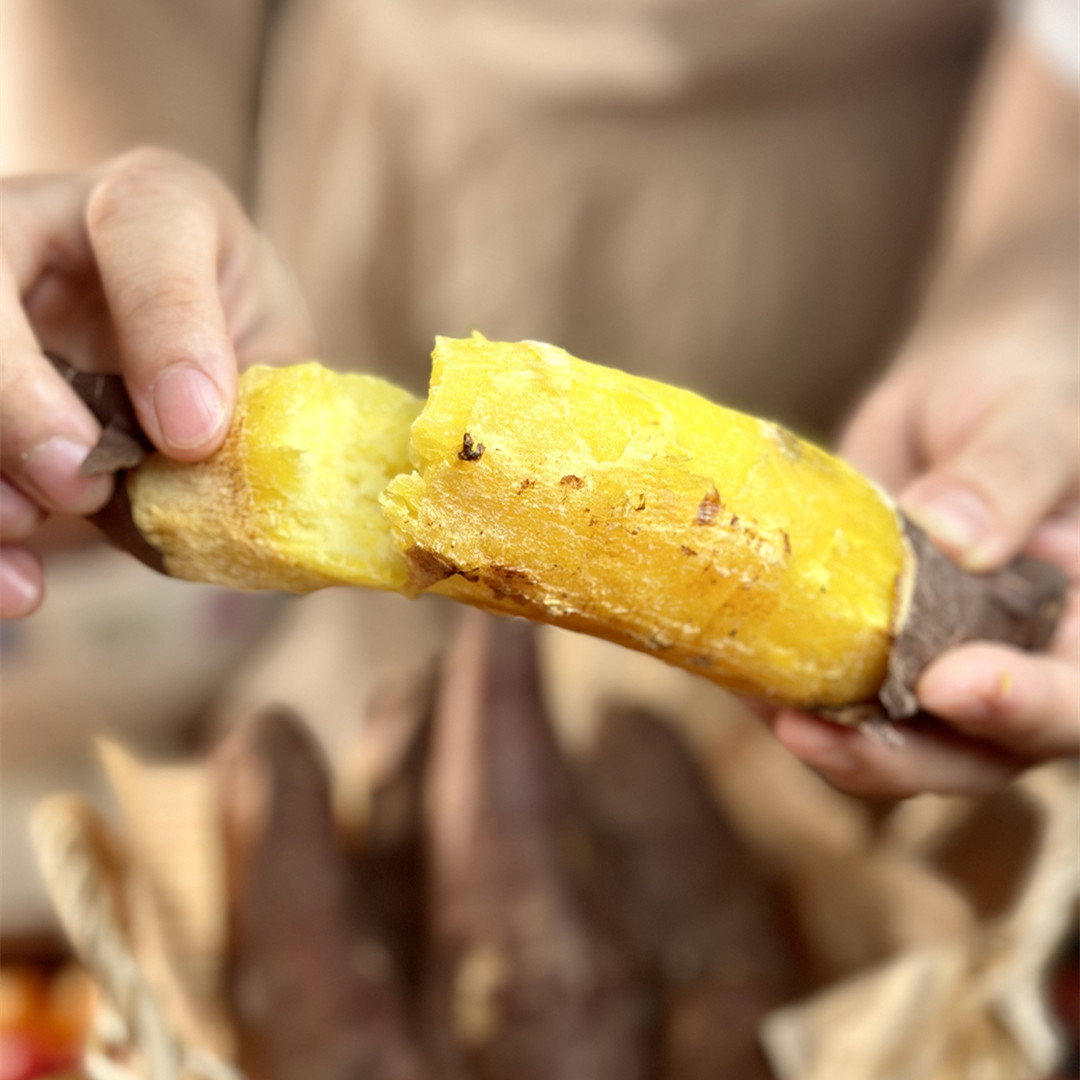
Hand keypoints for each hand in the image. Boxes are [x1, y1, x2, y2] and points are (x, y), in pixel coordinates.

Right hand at [0, 148, 315, 617]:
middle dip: (15, 394)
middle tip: (77, 487)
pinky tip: (14, 584)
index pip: (145, 222)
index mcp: (153, 207)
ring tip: (25, 534)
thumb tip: (257, 523)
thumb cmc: (233, 336)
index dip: (166, 329)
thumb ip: (259, 407)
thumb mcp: (273, 354)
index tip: (193, 433)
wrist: (177, 338)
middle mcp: (42, 227)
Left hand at [771, 296, 1078, 796]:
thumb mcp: (1031, 418)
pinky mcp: (866, 646)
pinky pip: (833, 693)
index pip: (1076, 697)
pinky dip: (787, 697)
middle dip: (898, 756)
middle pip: (975, 753)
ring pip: (896, 743)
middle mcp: (1016, 663)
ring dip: (830, 743)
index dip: (1024, 709)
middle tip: (814, 731)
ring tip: (769, 714)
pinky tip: (743, 681)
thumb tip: (954, 534)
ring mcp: (935, 662)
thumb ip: (1007, 475)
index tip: (950, 684)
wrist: (957, 391)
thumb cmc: (1020, 394)